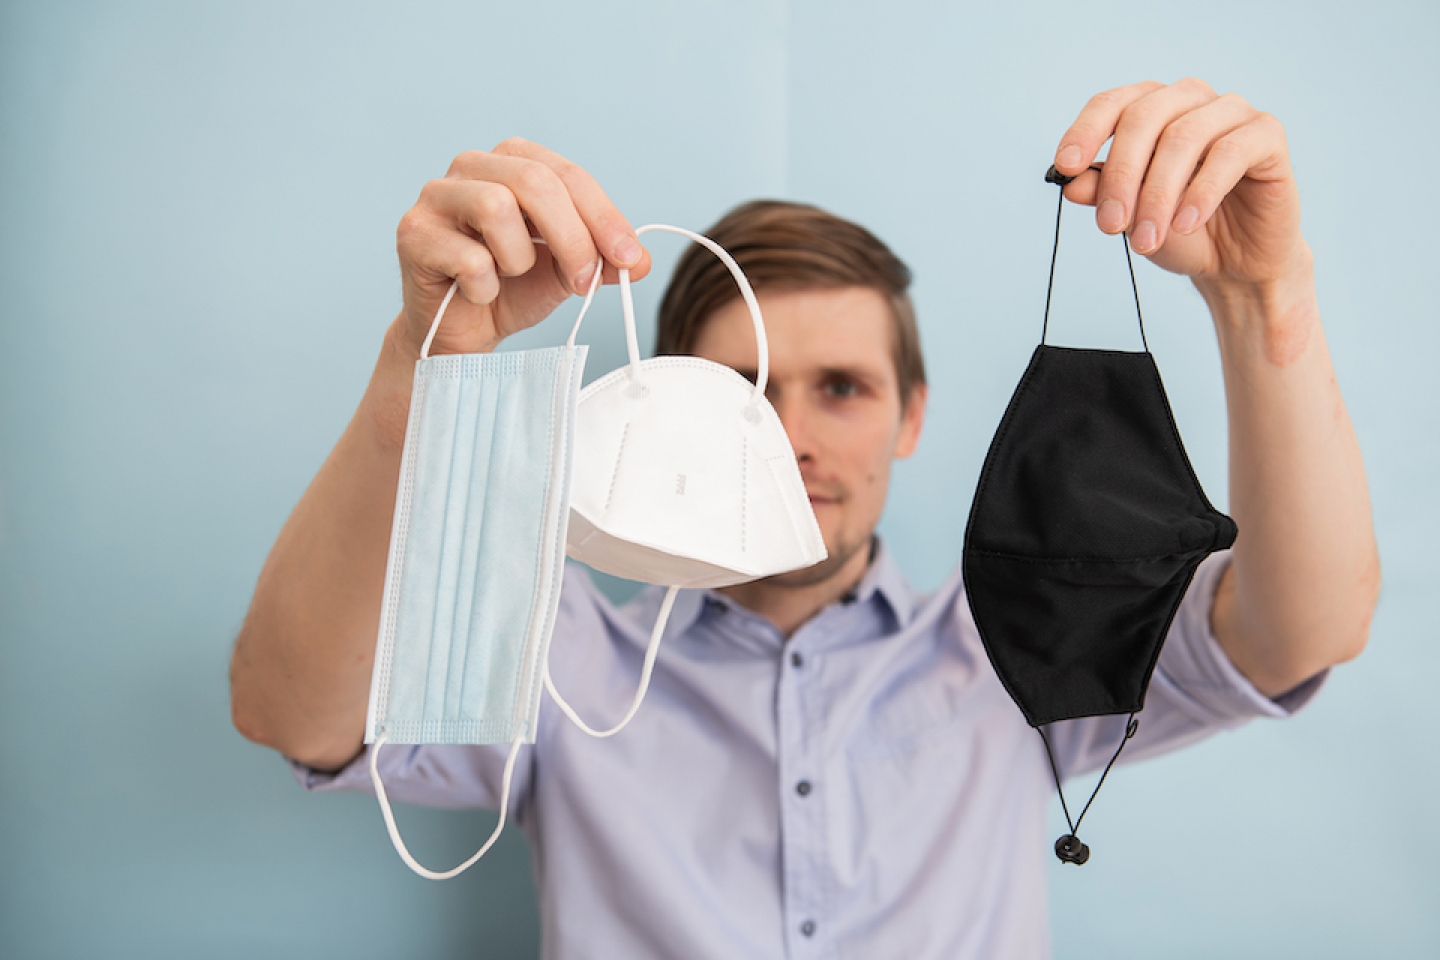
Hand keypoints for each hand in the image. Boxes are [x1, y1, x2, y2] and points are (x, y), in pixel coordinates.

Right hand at [395, 139, 651, 356]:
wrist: (460, 333)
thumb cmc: (511, 291)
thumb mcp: (568, 273)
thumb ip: (604, 260)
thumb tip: (641, 261)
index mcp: (513, 160)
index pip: (568, 175)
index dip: (604, 217)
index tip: (630, 259)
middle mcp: (471, 166)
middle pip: (534, 182)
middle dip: (572, 238)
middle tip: (584, 283)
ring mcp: (435, 196)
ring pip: (495, 207)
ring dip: (518, 258)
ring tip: (510, 276)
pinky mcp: (412, 234)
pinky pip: (467, 257)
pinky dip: (485, 286)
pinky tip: (478, 293)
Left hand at [1052, 79, 1309, 292]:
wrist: (1234, 263)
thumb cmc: (1179, 231)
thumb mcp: (1131, 216)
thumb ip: (1103, 193)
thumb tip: (1070, 183)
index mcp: (1152, 109)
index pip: (1112, 103)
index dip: (1086, 131)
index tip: (1066, 167)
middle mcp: (1190, 99)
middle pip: (1144, 117)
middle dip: (1121, 175)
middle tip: (1109, 226)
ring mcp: (1231, 112)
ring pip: (1184, 136)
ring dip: (1158, 194)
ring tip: (1147, 240)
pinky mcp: (1266, 135)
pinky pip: (1231, 152)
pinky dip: (1201, 192)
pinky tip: (1186, 224)